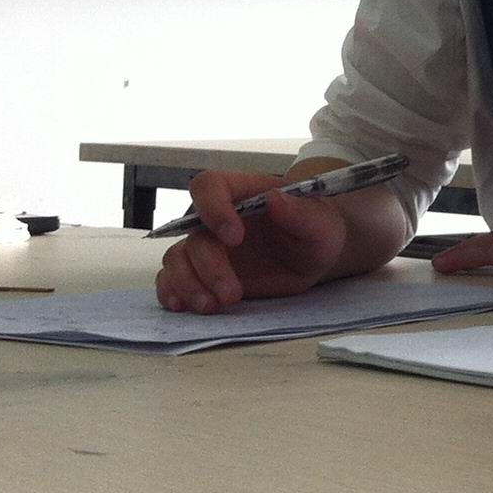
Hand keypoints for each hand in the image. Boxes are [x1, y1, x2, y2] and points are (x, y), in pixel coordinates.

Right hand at [155, 169, 347, 313]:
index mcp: (243, 193)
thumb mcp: (322, 224)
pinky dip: (172, 292)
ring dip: (188, 284)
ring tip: (212, 307)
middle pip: (194, 235)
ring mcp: (207, 247)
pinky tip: (184, 306)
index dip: (212, 207)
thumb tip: (275, 198)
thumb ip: (302, 212)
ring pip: (176, 259)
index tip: (234, 237)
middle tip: (232, 294)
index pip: (209, 186)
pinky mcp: (201, 274)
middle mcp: (217, 219)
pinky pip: (171, 279)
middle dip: (209, 267)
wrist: (313, 258)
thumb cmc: (317, 231)